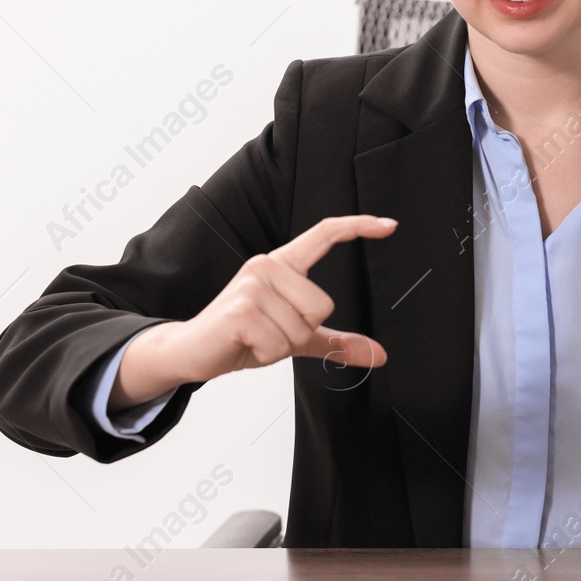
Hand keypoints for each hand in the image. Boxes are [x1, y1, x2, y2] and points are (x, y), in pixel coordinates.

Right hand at [111, 214, 396, 409]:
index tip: (389, 225)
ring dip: (281, 346)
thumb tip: (379, 355)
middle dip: (301, 333)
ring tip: (255, 338)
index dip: (358, 227)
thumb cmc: (242, 336)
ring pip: (301, 329)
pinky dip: (266, 354)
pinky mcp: (241, 309)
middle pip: (321, 306)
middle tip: (270, 332)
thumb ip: (336, 343)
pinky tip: (245, 344)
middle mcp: (267, 265)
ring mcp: (252, 284)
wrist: (192, 350)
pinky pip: (279, 344)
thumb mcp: (295, 338)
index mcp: (282, 265)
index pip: (324, 235)